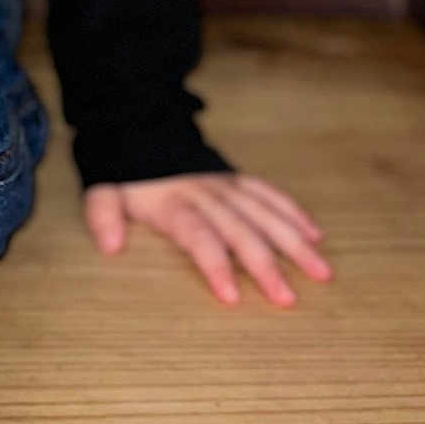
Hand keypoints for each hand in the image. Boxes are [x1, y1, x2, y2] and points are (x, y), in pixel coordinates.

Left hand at [82, 171, 333, 306]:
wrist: (139, 125)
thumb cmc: (126, 171)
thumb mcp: (104, 188)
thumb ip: (103, 214)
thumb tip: (110, 246)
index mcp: (174, 203)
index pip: (198, 236)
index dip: (215, 264)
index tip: (232, 297)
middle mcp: (206, 194)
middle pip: (240, 231)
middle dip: (265, 265)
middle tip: (288, 299)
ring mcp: (225, 184)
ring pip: (264, 213)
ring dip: (293, 242)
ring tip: (321, 272)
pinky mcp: (236, 177)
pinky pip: (268, 193)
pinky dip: (292, 211)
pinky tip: (315, 234)